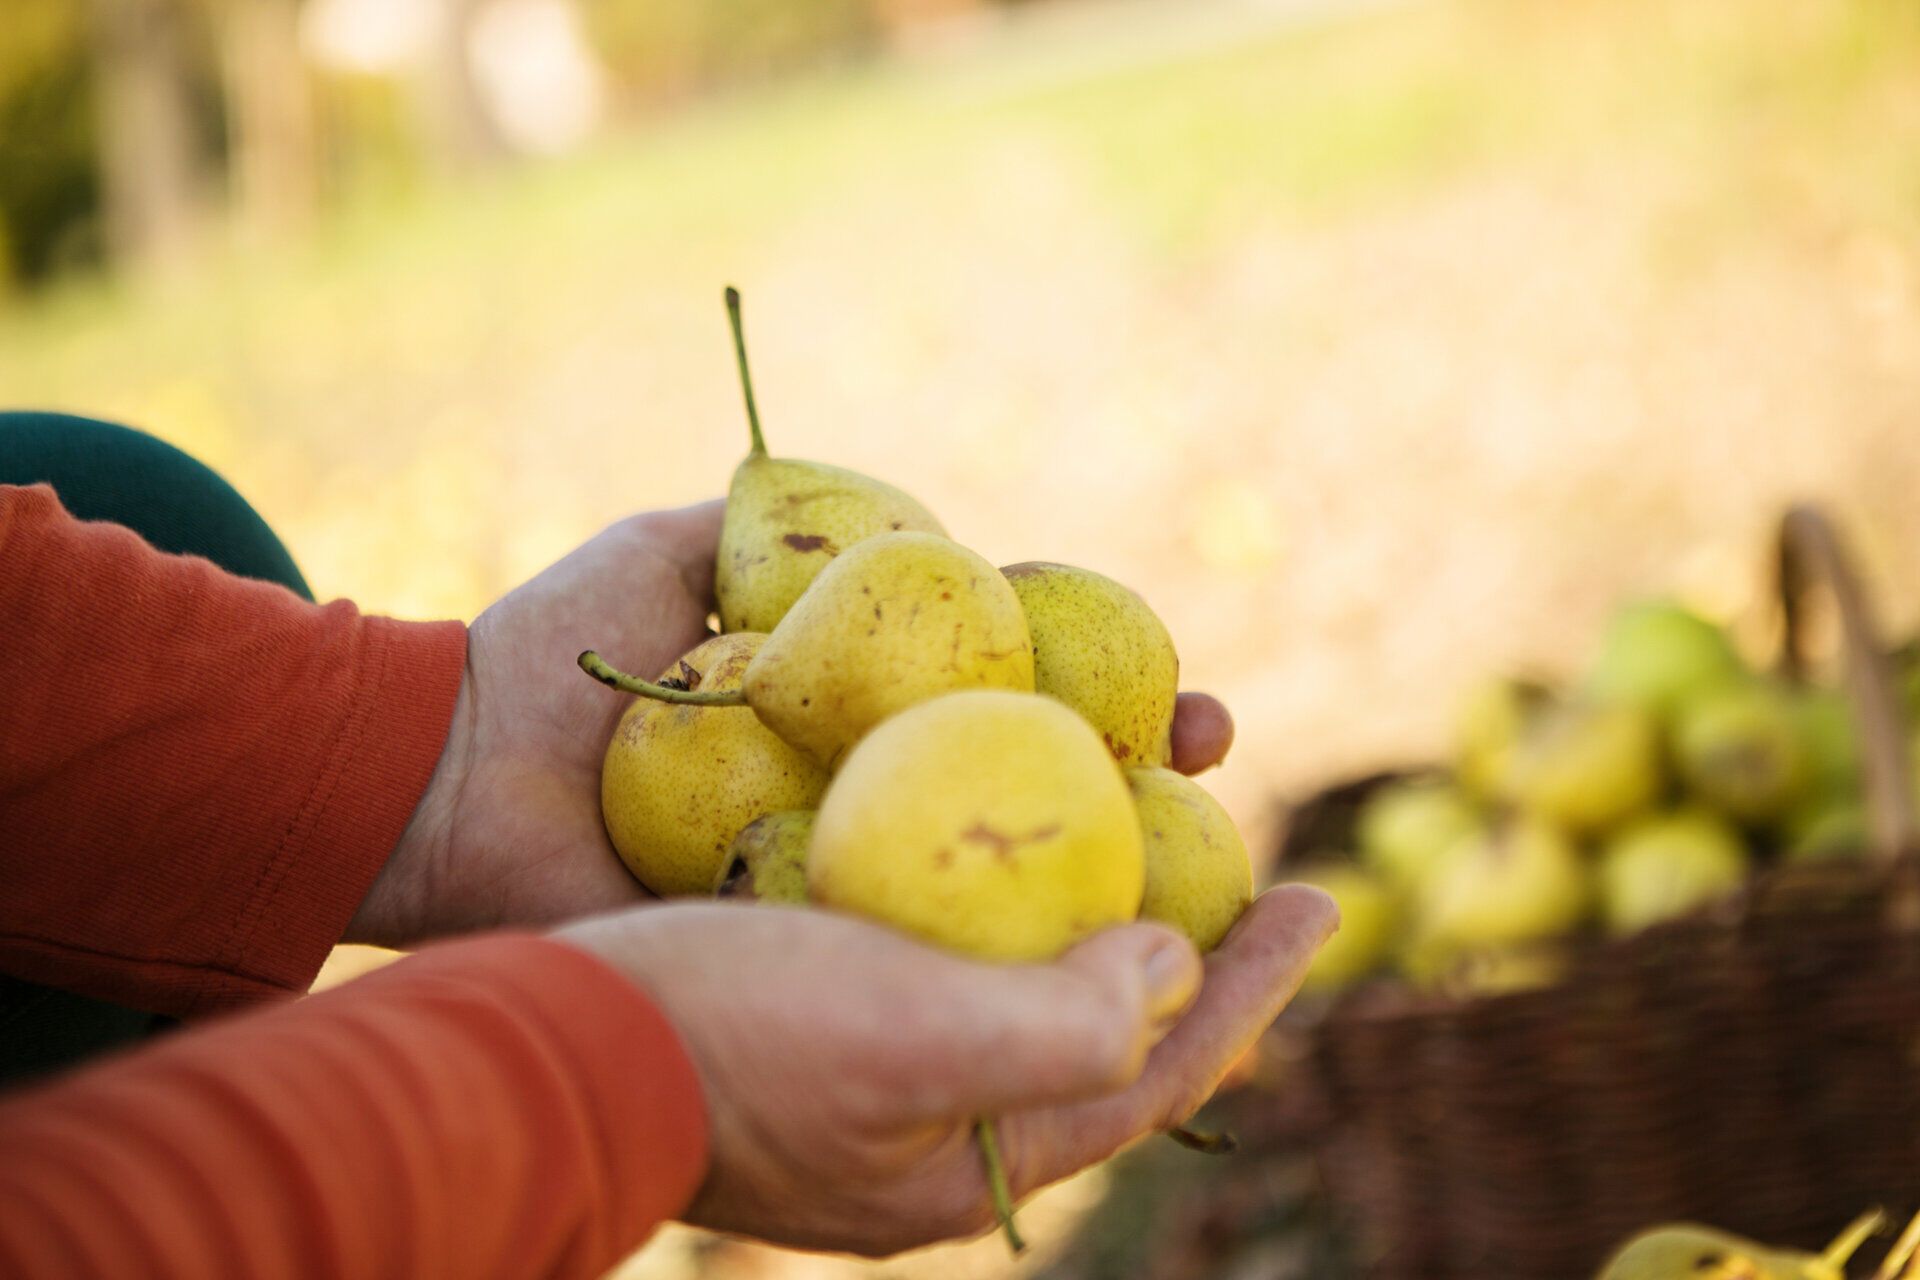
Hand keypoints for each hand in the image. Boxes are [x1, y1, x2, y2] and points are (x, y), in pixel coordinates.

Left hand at [351, 500, 1242, 945]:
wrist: (449, 776)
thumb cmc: (552, 660)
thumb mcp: (670, 556)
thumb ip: (767, 524)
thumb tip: (904, 520)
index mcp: (845, 714)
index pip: (1002, 692)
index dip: (1097, 682)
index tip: (1169, 677)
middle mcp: (854, 803)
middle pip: (1023, 789)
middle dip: (1136, 770)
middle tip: (1211, 744)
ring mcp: (828, 887)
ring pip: (991, 887)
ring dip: (1108, 868)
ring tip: (1204, 840)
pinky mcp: (787, 957)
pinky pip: (904, 955)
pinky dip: (996, 953)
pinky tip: (1092, 943)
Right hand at [558, 886, 1335, 1255]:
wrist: (546, 1033)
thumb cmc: (732, 1033)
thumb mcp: (907, 1039)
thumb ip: (1063, 1027)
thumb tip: (1173, 968)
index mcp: (976, 1157)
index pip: (1158, 1071)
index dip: (1253, 988)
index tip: (1320, 895)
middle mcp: (936, 1127)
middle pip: (1101, 1030)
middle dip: (1190, 951)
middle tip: (1250, 864)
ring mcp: (874, 1075)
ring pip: (1024, 982)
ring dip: (1095, 909)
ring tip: (1144, 831)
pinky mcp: (814, 1012)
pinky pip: (947, 948)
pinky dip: (998, 890)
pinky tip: (990, 825)